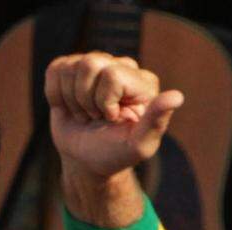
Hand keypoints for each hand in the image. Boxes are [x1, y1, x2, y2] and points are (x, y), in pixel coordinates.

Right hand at [46, 52, 182, 180]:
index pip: (112, 75)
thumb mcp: (138, 146)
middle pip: (90, 63)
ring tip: (84, 115)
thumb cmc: (115, 155)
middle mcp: (121, 68)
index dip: (104, 102)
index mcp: (141, 82)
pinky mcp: (72, 73)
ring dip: (71, 100)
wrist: (87, 163)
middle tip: (95, 119)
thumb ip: (156, 122)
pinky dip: (55, 95)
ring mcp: (96, 68)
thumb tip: (176, 97)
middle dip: (86, 101)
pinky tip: (68, 107)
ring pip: (70, 68)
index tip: (111, 120)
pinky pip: (55, 70)